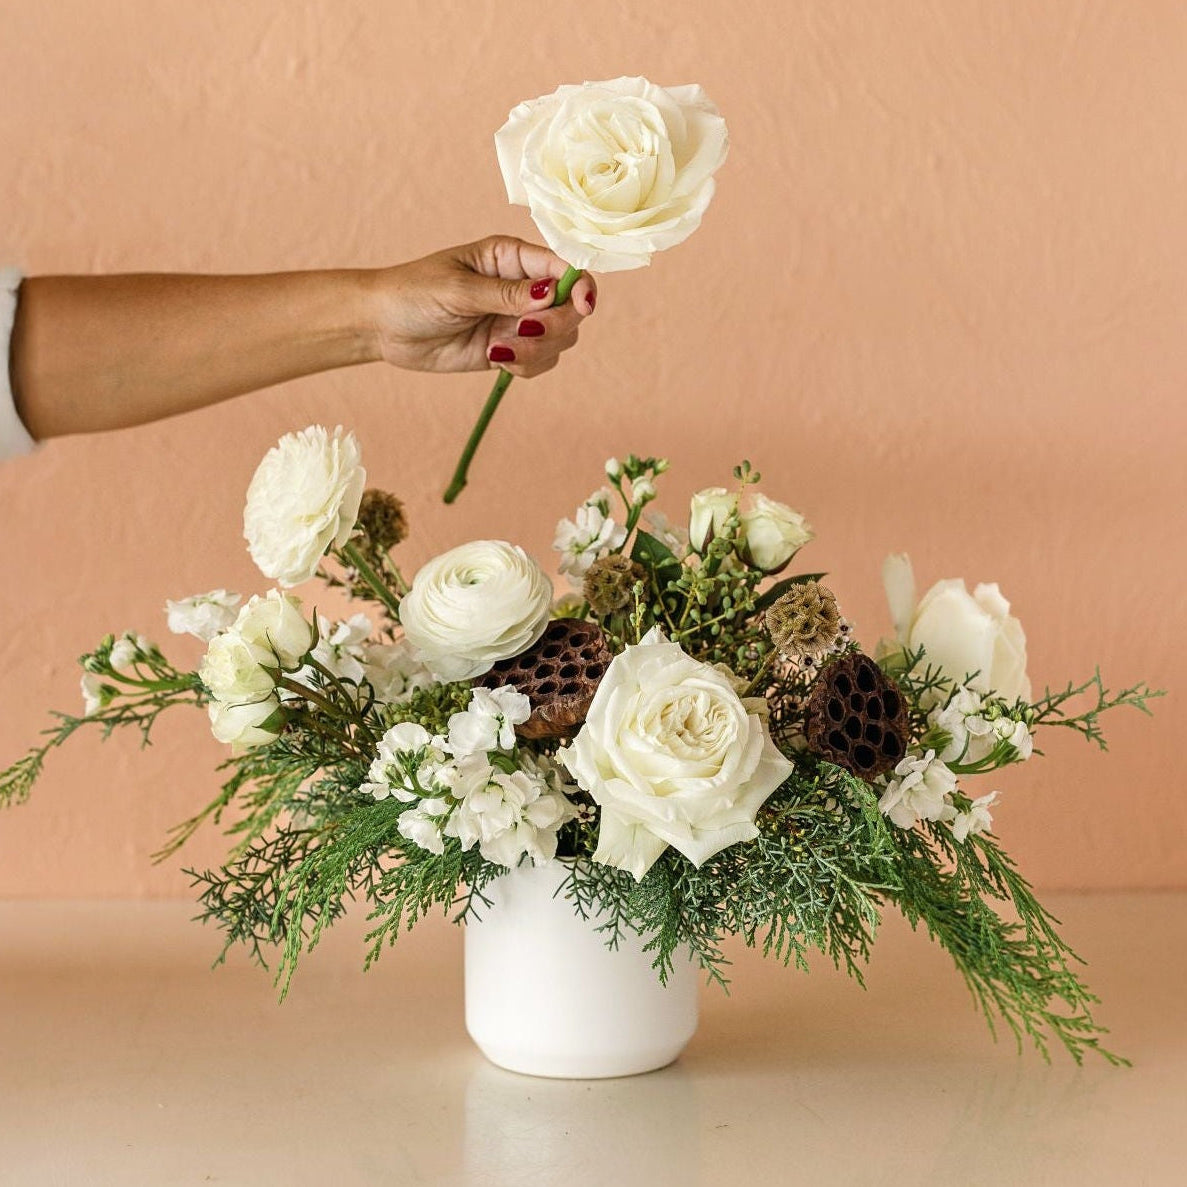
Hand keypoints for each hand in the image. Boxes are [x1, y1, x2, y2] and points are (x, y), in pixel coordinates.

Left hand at [368, 236, 597, 378]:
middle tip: (523, 332)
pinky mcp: (509, 349)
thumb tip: (549, 291)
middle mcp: (522, 287)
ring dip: (537, 350)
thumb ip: (505, 294)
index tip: (582, 306)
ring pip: (559, 339)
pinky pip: (540, 361)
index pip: (563, 268)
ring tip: (499, 350)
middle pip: (570, 307)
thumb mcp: (457, 289)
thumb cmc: (413, 293)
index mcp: (512, 258)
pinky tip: (497, 360)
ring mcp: (517, 320)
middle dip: (555, 325)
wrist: (384, 327)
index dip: (580, 286)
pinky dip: (527, 366)